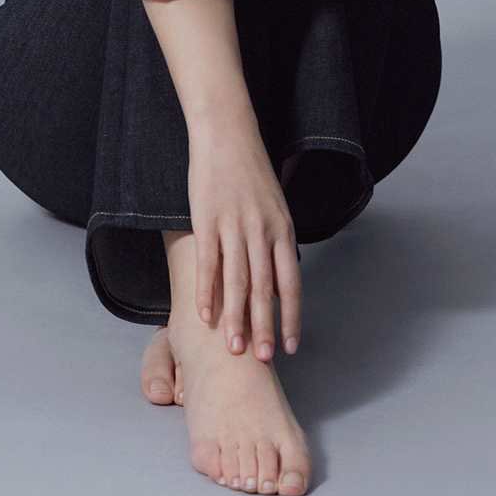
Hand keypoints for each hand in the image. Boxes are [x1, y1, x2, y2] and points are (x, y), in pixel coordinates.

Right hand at [187, 110, 300, 360]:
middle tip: (261, 360)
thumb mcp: (275, 207)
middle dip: (264, 328)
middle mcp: (261, 231)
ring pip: (237, 282)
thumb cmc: (251, 173)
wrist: (227, 135)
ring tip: (232, 348)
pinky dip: (207, 293)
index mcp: (282, 230)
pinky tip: (204, 316)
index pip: (291, 283)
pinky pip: (208, 264)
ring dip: (235, 319)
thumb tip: (280, 281)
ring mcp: (234, 226)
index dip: (291, 317)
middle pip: (265, 289)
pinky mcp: (207, 221)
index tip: (290, 346)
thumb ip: (278, 244)